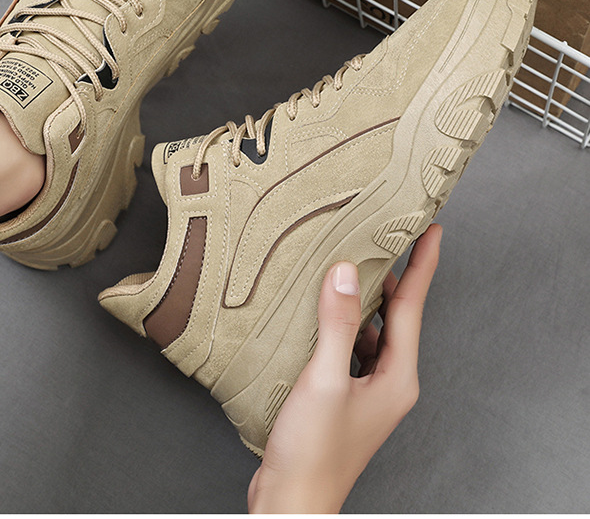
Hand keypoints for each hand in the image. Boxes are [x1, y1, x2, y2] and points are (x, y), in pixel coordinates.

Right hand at [248, 223, 441, 513]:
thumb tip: (346, 274)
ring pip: (372, 331)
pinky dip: (342, 325)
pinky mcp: (344, 396)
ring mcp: (367, 391)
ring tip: (349, 265)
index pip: (412, 307)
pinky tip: (322, 313)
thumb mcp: (325, 380)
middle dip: (394, 276)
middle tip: (387, 236)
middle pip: (396, 316)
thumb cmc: (313, 453)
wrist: (291, 502)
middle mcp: (389, 383)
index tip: (431, 231)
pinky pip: (350, 347)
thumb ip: (338, 325)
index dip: (423, 265)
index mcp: (397, 378)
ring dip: (363, 300)